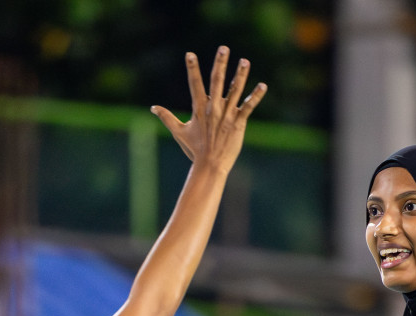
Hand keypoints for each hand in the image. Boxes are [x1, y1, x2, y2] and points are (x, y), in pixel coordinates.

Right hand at [151, 47, 266, 175]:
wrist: (210, 165)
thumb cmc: (195, 150)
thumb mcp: (179, 132)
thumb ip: (167, 117)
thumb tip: (152, 108)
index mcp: (199, 109)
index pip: (195, 84)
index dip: (192, 69)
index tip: (190, 54)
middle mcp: (214, 109)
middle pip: (216, 81)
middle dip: (220, 64)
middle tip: (223, 48)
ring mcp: (227, 115)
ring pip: (235, 91)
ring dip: (240, 75)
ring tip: (245, 61)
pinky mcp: (238, 123)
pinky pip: (248, 107)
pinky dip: (256, 96)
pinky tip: (263, 86)